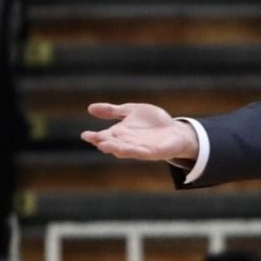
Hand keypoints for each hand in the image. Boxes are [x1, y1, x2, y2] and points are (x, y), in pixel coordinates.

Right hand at [79, 102, 197, 161]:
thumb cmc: (152, 122)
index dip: (94, 137)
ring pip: (127, 150)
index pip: (104, 136)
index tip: (85, 135)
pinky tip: (137, 150)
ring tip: (108, 147)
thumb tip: (90, 108)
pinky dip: (139, 152)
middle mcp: (128, 142)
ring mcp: (141, 148)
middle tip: (97, 141)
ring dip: (118, 149)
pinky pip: (145, 153)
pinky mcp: (155, 152)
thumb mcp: (131, 111)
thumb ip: (113, 111)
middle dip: (106, 143)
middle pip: (114, 144)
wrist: (175, 130)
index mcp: (120, 133)